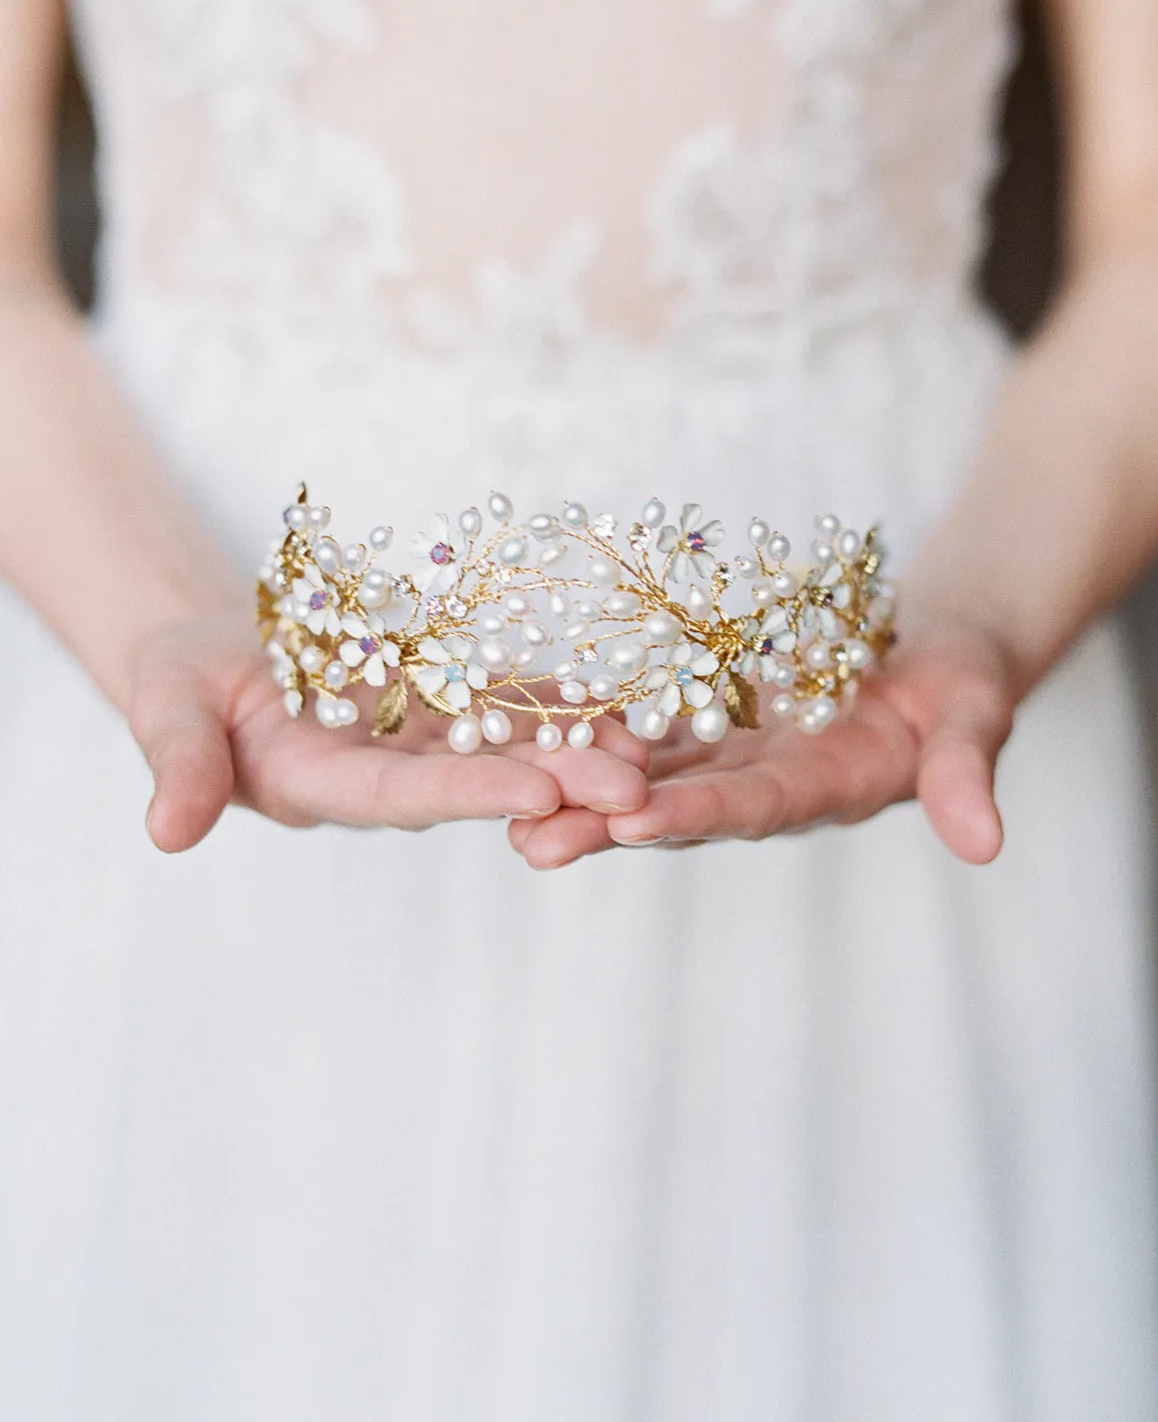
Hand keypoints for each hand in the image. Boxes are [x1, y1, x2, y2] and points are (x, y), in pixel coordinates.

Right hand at [129, 613, 649, 851]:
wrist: (216, 657)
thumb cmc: (180, 684)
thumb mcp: (167, 712)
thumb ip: (182, 766)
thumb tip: (166, 833)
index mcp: (325, 786)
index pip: (406, 796)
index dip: (470, 792)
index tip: (538, 791)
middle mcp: (388, 775)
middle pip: (479, 778)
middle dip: (557, 782)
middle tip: (638, 790)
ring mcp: (419, 741)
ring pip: (508, 744)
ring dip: (580, 748)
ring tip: (657, 750)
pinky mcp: (439, 704)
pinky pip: (508, 704)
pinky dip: (564, 703)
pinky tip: (629, 703)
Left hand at [508, 612, 1016, 869]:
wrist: (930, 653)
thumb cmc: (962, 679)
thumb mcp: (976, 714)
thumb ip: (965, 772)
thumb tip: (989, 847)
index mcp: (827, 790)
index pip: (755, 808)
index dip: (696, 816)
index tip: (633, 821)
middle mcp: (767, 785)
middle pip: (680, 808)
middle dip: (607, 825)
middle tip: (530, 841)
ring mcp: (734, 757)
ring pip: (649, 777)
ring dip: (581, 792)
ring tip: (506, 807)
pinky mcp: (713, 724)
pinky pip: (646, 730)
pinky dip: (594, 733)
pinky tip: (532, 734)